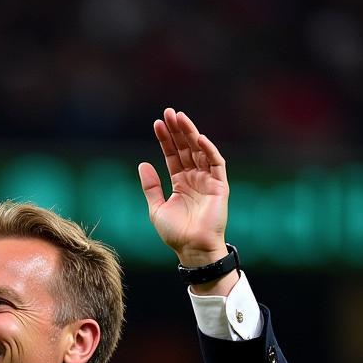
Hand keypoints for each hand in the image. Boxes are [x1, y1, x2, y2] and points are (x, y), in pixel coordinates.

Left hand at [138, 108, 230, 269]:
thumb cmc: (176, 233)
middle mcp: (195, 178)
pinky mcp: (220, 186)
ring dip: (191, 133)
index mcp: (180, 183)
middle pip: (186, 148)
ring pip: (200, 151)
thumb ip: (151, 187)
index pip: (173, 155)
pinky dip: (209, 150)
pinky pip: (216, 163)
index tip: (157, 124)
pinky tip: (198, 138)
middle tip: (169, 113)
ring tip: (180, 118)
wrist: (192, 249)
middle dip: (177, 131)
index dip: (166, 140)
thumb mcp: (157, 208)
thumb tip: (143, 164)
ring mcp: (208, 180)